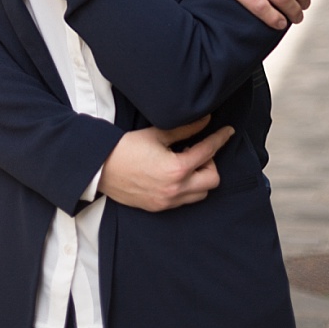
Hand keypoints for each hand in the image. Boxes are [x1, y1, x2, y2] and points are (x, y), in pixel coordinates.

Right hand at [98, 117, 232, 211]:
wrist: (101, 168)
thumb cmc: (125, 148)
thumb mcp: (155, 134)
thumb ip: (184, 129)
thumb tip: (204, 120)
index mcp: (177, 168)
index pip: (208, 152)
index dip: (219, 139)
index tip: (227, 131)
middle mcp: (177, 189)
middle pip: (213, 178)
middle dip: (210, 163)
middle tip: (197, 150)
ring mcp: (169, 201)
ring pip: (201, 193)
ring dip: (200, 177)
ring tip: (185, 163)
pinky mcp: (161, 207)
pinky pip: (185, 200)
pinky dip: (187, 187)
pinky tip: (175, 174)